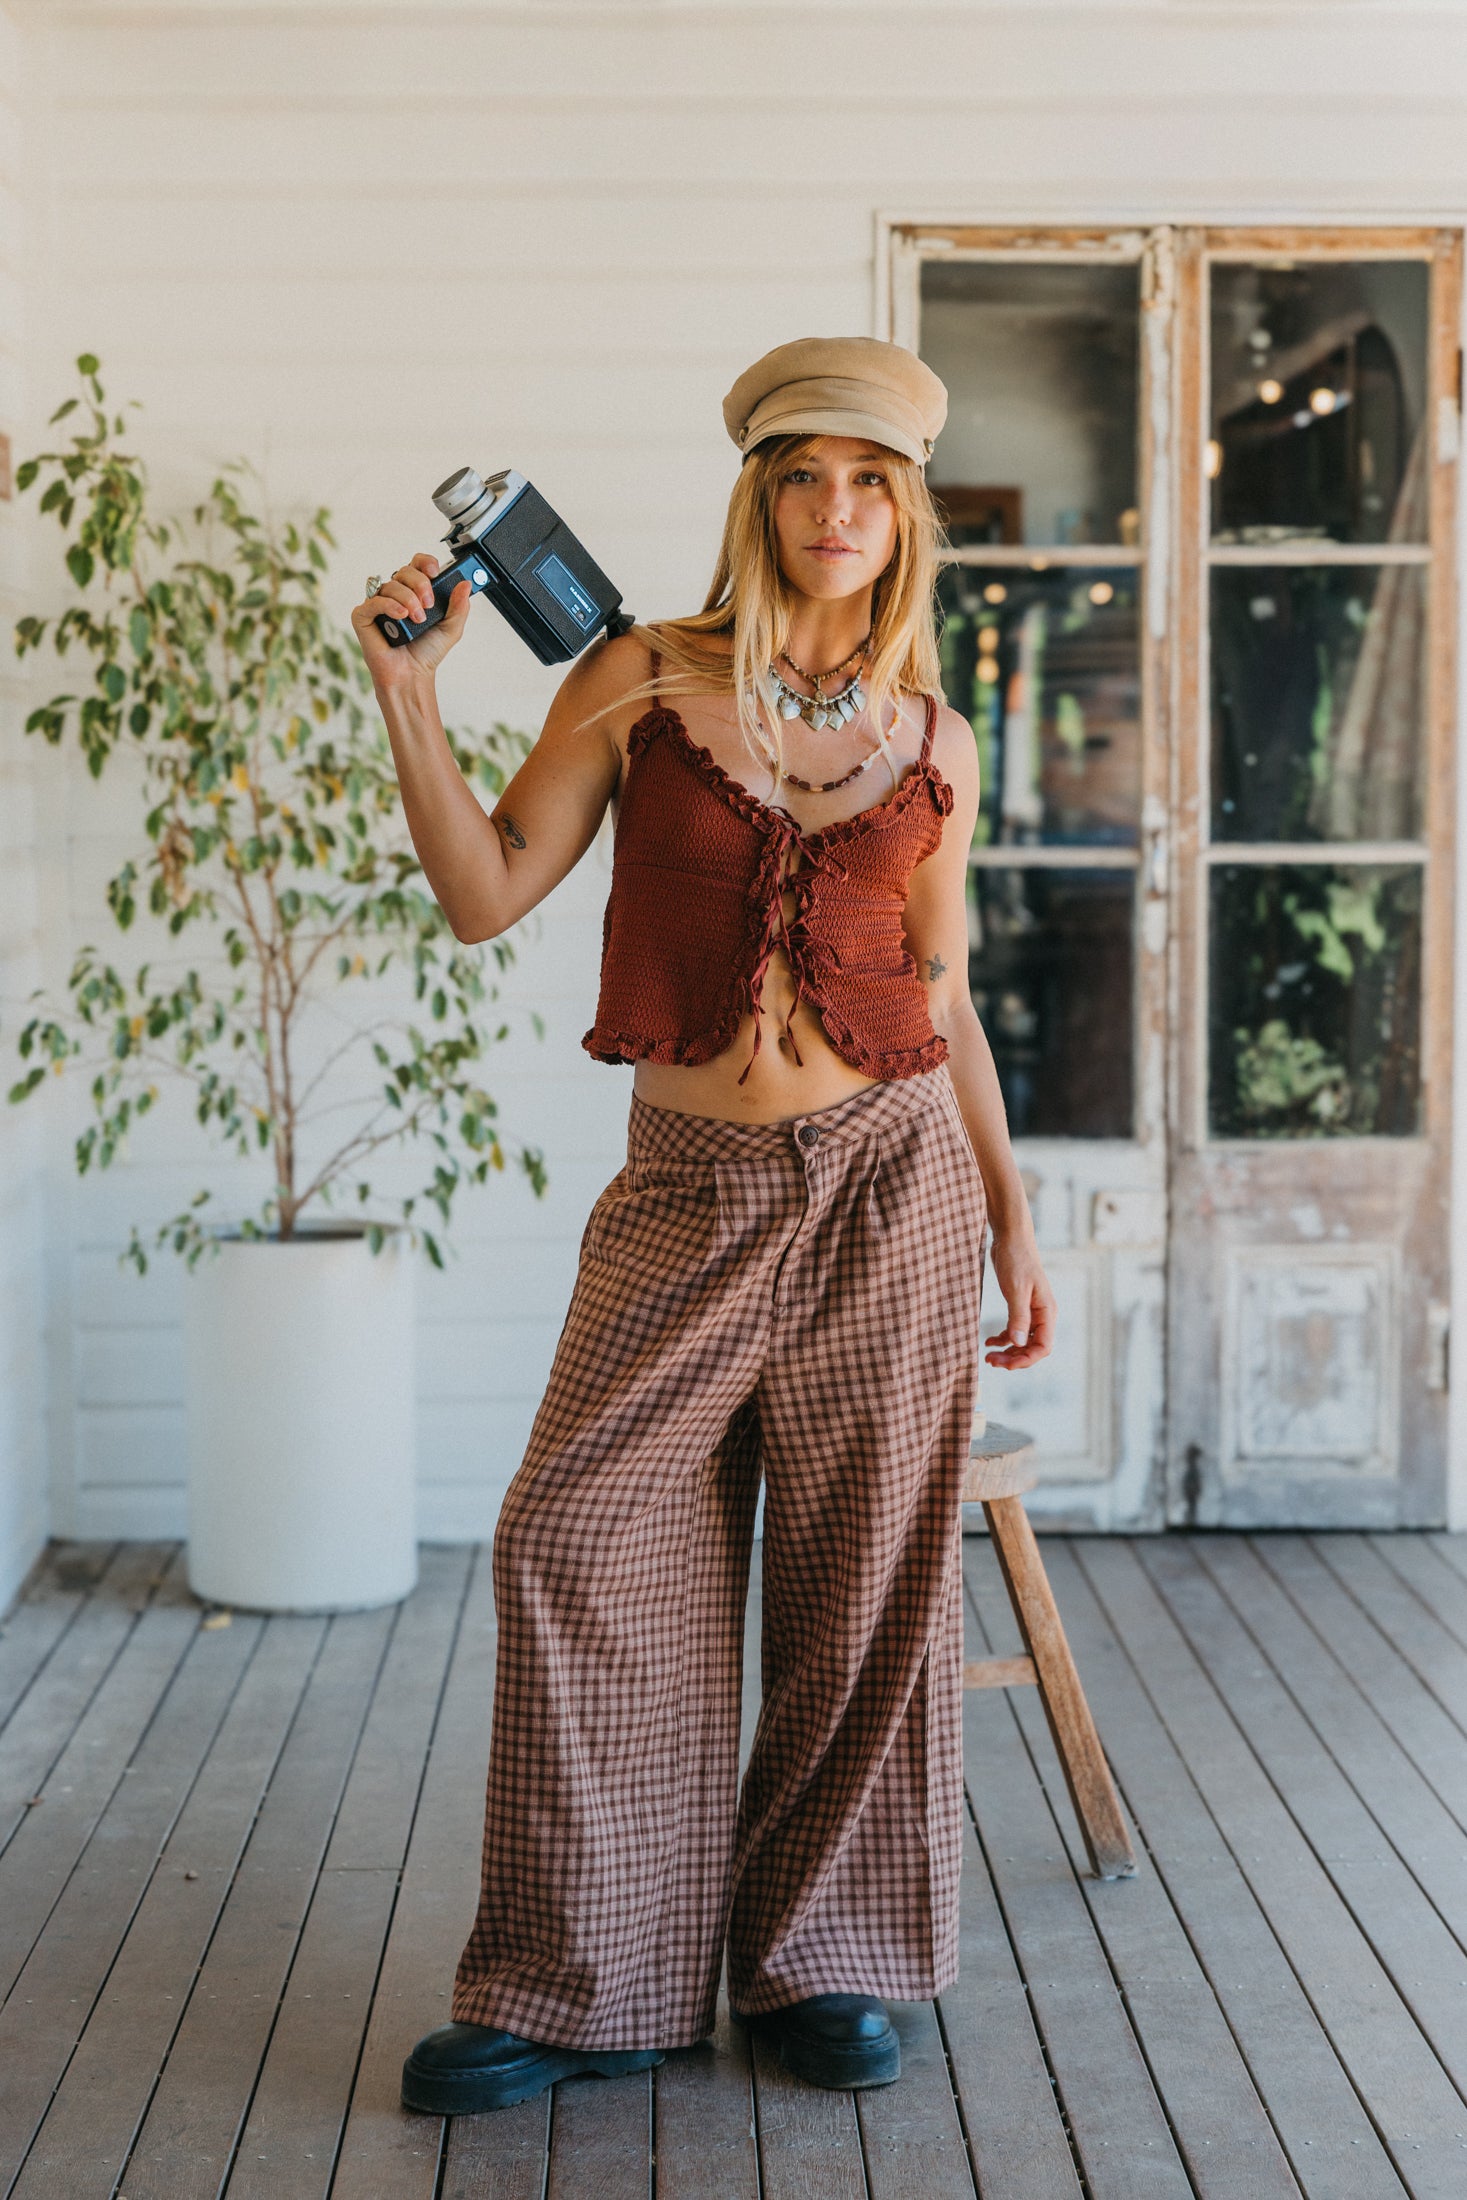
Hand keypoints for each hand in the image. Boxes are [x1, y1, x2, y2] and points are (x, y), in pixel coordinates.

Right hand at [350, 553, 471, 688]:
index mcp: (414, 592)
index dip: (425, 563)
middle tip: (429, 604)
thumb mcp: (451, 628)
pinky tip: (401, 616)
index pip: (417, 565)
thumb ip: (460, 606)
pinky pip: (374, 600)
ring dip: (408, 599)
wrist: (412, 676)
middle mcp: (395, 595)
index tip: (435, 572)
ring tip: (417, 620)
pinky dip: (389, 605)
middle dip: (420, 584)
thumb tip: (465, 583)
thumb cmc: (426, 652)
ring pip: (391, 585)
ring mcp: (378, 604)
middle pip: (404, 571)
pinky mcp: (363, 616)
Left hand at [984, 1231, 1055, 1370]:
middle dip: (1014, 1358)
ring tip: (989, 1356)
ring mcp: (1032, 1312)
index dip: (1026, 1359)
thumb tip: (1019, 1343)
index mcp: (1047, 1312)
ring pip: (1023, 1341)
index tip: (1006, 1364)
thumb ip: (1018, 1317)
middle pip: (1033, 1348)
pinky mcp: (1020, 1307)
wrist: (1011, 1239)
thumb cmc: (1017, 1260)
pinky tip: (989, 1341)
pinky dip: (1003, 1339)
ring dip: (1008, 1351)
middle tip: (991, 1361)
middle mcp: (1042, 1315)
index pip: (1043, 1347)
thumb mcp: (1016, 1289)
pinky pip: (1015, 1331)